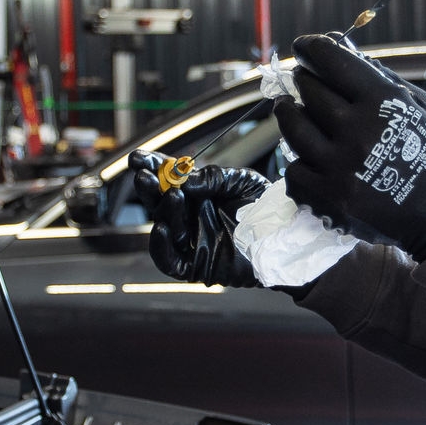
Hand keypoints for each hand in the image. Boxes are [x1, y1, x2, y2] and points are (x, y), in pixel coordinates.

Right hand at [129, 151, 268, 287]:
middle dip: (149, 187)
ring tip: (172, 195)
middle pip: (159, 202)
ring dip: (163, 210)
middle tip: (143, 175)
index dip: (152, 168)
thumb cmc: (265, 208)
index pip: (168, 179)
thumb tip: (184, 179)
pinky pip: (169, 261)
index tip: (139, 158)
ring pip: (165, 226)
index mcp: (198, 194)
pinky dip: (160, 247)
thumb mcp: (241, 181)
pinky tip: (162, 229)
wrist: (286, 236)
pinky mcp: (196, 266)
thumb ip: (213, 178)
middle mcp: (190, 216)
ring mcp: (191, 241)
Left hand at [273, 34, 425, 259]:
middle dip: (303, 80)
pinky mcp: (330, 200)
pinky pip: (295, 172)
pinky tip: (306, 155)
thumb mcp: (419, 105)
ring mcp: (341, 168)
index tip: (304, 47)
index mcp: (383, 102)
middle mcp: (358, 131)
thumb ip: (377, 78)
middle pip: (310, 93)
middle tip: (302, 79)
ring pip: (293, 130)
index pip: (333, 62)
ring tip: (288, 108)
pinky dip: (298, 162)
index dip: (313, 48)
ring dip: (288, 114)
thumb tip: (340, 48)